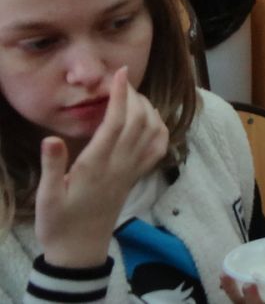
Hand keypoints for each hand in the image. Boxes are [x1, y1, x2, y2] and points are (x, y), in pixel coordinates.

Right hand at [34, 68, 168, 268]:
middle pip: (138, 122)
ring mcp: (131, 172)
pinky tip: (149, 121)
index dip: (120, 96)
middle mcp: (119, 165)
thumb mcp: (45, 197)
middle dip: (134, 96)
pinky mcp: (136, 178)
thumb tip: (51, 138)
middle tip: (121, 81)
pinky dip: (160, 129)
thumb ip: (51, 167)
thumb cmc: (58, 223)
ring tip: (132, 96)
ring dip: (148, 109)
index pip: (115, 123)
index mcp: (96, 166)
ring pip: (152, 133)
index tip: (120, 73)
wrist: (80, 249)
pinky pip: (158, 150)